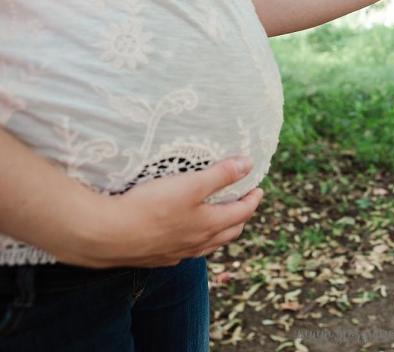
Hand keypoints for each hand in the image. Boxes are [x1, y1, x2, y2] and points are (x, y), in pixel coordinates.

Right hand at [58, 157, 262, 267]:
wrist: (106, 235)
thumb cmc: (150, 207)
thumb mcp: (190, 184)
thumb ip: (220, 175)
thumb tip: (248, 165)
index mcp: (210, 225)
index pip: (242, 213)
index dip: (252, 199)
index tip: (257, 188)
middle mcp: (197, 243)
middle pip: (228, 232)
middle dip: (240, 217)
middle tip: (243, 203)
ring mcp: (176, 253)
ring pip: (207, 245)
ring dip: (218, 232)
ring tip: (220, 220)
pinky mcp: (156, 257)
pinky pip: (183, 252)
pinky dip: (193, 242)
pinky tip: (184, 237)